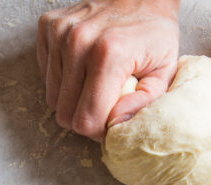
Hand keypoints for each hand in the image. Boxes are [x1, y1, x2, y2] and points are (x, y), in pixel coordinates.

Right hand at [37, 0, 179, 140]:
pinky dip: (63, 79)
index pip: (85, 120)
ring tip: (96, 83)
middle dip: (84, 117)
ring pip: (52, 97)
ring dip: (73, 98)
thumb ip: (143, 103)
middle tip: (104, 105)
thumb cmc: (154, 34)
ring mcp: (59, 32)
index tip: (111, 123)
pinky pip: (46, 74)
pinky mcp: (48, 27)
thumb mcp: (165, 71)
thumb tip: (114, 126)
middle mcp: (78, 42)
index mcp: (109, 55)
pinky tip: (83, 67)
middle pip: (64, 112)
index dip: (98, 131)